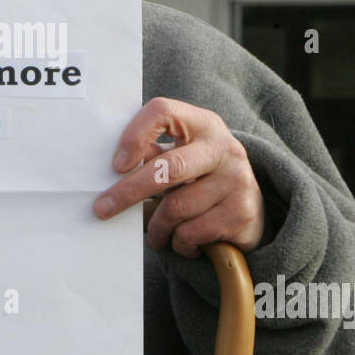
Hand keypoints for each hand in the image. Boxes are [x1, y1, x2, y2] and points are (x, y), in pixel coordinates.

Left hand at [93, 96, 265, 256]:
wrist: (252, 210)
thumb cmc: (201, 179)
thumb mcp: (183, 157)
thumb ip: (153, 155)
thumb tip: (112, 170)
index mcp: (203, 124)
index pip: (163, 111)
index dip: (135, 134)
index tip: (117, 165)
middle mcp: (224, 148)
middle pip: (168, 168)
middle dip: (129, 192)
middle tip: (102, 209)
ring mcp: (237, 180)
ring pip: (176, 209)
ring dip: (158, 228)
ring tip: (158, 232)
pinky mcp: (241, 213)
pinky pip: (191, 233)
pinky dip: (179, 243)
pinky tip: (184, 241)